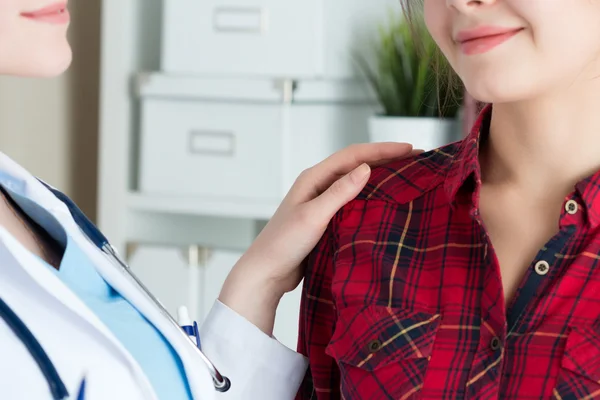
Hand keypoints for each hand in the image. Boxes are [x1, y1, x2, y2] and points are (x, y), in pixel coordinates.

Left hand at [219, 142, 420, 333]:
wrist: (266, 272)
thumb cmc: (284, 244)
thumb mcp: (313, 216)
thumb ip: (339, 193)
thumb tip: (366, 168)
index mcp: (313, 178)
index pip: (353, 156)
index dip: (382, 150)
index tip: (410, 148)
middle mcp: (318, 185)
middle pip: (356, 164)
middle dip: (386, 159)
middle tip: (415, 158)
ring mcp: (321, 202)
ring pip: (355, 182)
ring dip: (380, 176)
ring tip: (406, 175)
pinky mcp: (325, 218)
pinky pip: (352, 201)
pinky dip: (370, 196)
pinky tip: (384, 202)